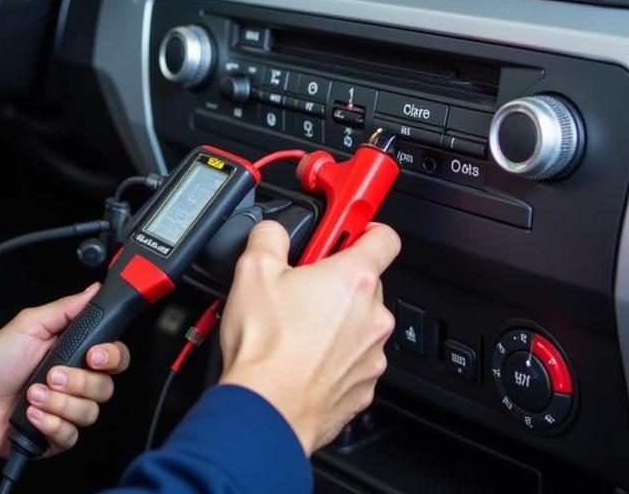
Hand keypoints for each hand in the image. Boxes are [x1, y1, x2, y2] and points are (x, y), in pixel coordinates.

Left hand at [0, 283, 130, 456]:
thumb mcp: (29, 324)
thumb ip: (66, 308)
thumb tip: (94, 290)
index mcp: (75, 352)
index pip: (115, 356)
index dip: (112, 357)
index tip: (95, 355)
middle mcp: (76, 382)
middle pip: (106, 387)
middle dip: (78, 382)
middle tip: (51, 375)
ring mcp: (67, 410)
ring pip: (89, 413)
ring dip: (58, 403)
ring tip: (32, 394)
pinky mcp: (56, 436)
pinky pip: (70, 436)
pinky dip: (49, 424)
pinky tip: (31, 414)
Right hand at [218, 221, 399, 455]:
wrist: (266, 410)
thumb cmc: (265, 346)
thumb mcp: (253, 268)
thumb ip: (270, 236)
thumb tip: (272, 231)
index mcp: (354, 280)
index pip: (384, 237)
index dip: (364, 226)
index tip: (347, 227)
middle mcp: (373, 317)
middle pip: (365, 282)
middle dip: (335, 278)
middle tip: (300, 284)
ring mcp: (371, 355)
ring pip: (358, 323)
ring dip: (334, 319)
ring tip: (294, 325)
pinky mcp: (362, 387)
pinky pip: (352, 358)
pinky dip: (332, 354)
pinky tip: (300, 355)